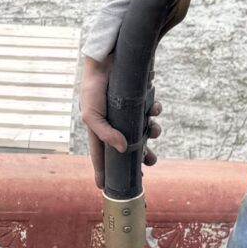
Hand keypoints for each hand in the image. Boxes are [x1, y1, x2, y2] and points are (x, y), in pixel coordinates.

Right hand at [78, 54, 159, 187]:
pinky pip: (151, 111)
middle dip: (142, 157)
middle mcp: (115, 123)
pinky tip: (154, 109)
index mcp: (99, 130)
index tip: (106, 189)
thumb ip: (105, 135)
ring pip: (144, 131)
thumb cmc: (93, 87)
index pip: (101, 156)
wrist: (107, 58)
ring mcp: (128, 112)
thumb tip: (124, 150)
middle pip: (129, 147)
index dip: (103, 172)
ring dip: (152, 133)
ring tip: (154, 131)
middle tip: (150, 164)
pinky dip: (154, 112)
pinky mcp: (141, 99)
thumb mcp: (92, 114)